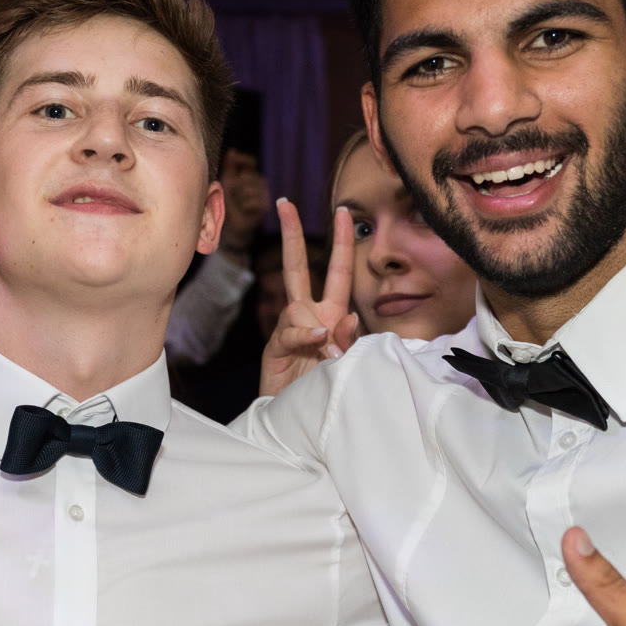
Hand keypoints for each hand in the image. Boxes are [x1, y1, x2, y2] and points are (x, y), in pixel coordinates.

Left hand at [219, 158, 268, 254]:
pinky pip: (253, 201)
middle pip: (249, 176)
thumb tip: (232, 151)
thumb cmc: (227, 204)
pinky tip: (243, 209)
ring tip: (237, 202)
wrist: (231, 227)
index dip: (242, 160)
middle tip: (231, 192)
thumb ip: (230, 167)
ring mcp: (264, 196)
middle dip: (236, 184)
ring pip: (250, 188)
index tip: (232, 158)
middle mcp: (260, 184)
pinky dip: (245, 205)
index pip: (250, 162)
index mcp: (250, 176)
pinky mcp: (264, 208)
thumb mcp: (226, 182)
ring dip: (239, 196)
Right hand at [260, 198, 359, 398]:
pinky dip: (305, 335)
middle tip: (286, 203)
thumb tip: (345, 319)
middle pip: (298, 267)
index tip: (342, 211)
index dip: (341, 241)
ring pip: (298, 307)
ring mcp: (291, 331)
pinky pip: (291, 332)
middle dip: (291, 234)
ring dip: (316, 328)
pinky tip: (316, 342)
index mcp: (330, 313)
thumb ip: (349, 340)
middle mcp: (309, 316)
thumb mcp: (349, 362)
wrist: (300, 423)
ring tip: (328, 355)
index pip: (338, 270)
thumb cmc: (329, 392)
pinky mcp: (277, 349)